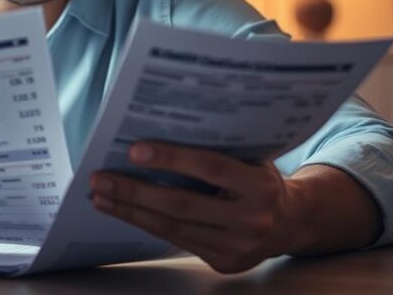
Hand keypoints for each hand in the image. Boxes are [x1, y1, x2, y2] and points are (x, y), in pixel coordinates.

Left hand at [89, 141, 302, 273]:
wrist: (291, 222)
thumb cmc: (261, 180)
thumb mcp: (252, 159)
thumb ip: (218, 148)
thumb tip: (158, 129)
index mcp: (261, 186)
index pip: (210, 168)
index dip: (172, 158)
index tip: (135, 150)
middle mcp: (252, 220)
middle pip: (182, 205)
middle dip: (135, 191)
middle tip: (101, 179)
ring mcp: (238, 247)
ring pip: (173, 228)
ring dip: (131, 212)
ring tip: (101, 197)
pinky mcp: (223, 262)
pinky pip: (177, 241)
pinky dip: (147, 224)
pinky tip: (125, 212)